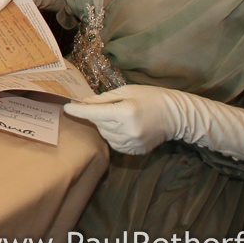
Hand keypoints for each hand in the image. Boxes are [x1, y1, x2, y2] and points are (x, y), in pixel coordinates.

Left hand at [63, 85, 243, 178]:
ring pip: (105, 134)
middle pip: (98, 124)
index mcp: (125, 112)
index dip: (78, 111)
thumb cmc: (151, 97)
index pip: (94, 113)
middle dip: (95, 115)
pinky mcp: (136, 151)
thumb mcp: (126, 91)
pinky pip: (115, 143)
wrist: (177, 115)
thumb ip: (102, 99)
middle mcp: (128, 130)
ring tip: (120, 115)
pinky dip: (114, 134)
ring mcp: (132, 143)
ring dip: (105, 125)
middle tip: (105, 106)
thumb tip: (80, 102)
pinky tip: (125, 126)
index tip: (66, 108)